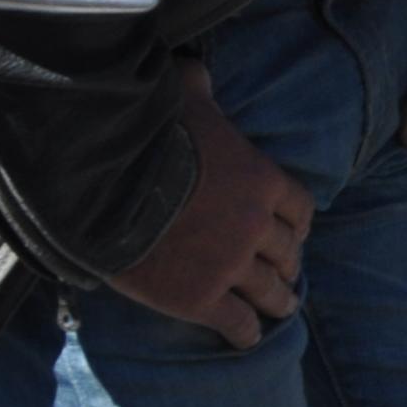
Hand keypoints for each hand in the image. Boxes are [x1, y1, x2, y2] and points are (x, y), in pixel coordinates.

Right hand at [107, 63, 314, 346]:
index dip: (296, 223)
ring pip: (271, 292)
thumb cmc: (147, 136)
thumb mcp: (182, 100)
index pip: (300, 209)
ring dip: (278, 301)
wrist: (105, 186)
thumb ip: (197, 87)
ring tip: (278, 307)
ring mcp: (232, 266)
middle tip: (283, 273)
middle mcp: (258, 227)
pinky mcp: (200, 299)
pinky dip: (245, 333)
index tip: (293, 232)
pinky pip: (237, 324)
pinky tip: (245, 337)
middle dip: (287, 263)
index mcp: (264, 181)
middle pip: (289, 253)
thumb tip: (196, 69)